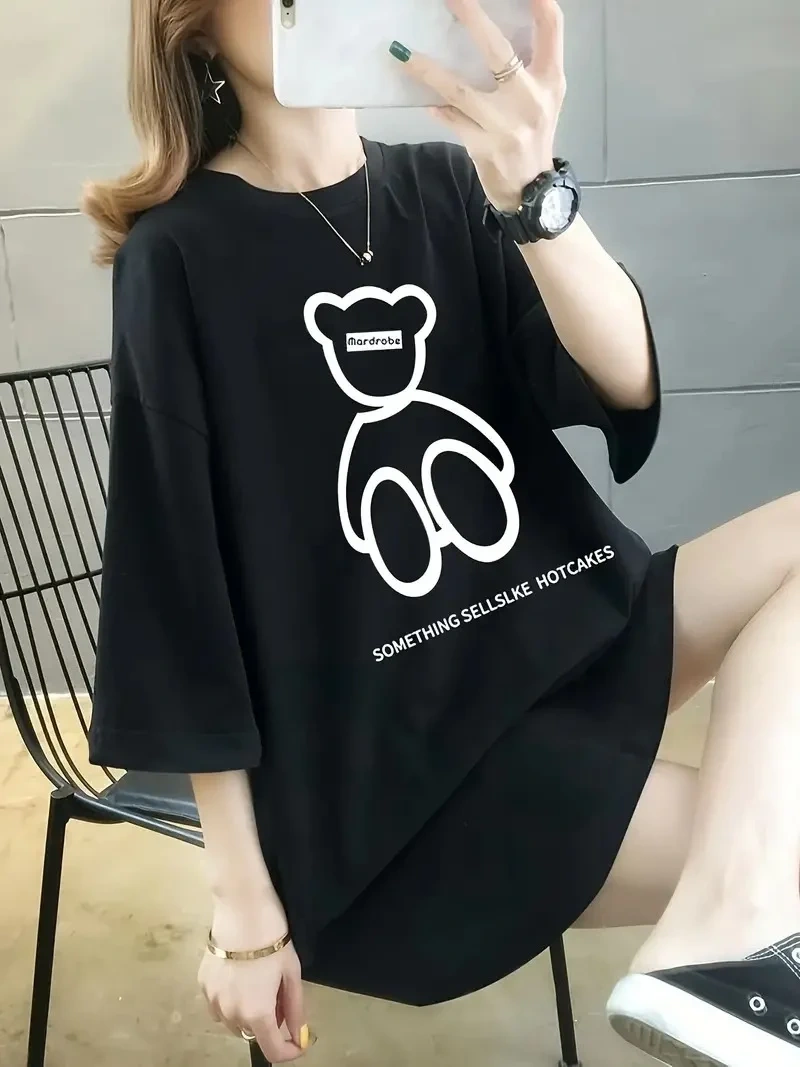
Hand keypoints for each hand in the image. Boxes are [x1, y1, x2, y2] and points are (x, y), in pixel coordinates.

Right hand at [198, 897, 309, 1062]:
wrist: (242, 907)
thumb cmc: (273, 937)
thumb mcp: (292, 973)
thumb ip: (294, 1008)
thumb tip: (298, 1033)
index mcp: (257, 1013)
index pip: (273, 1051)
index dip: (289, 1050)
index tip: (299, 1041)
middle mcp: (231, 1014)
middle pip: (253, 1033)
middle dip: (268, 1022)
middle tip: (278, 993)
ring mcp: (213, 1000)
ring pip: (234, 1021)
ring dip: (247, 1013)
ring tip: (258, 982)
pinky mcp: (202, 984)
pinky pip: (219, 1004)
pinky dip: (231, 1000)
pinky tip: (239, 976)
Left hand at [394, 0, 566, 211]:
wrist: (533, 191)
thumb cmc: (533, 134)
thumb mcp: (545, 97)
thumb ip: (529, 64)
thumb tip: (488, 28)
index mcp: (550, 79)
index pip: (551, 27)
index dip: (538, 0)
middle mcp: (530, 98)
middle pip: (498, 50)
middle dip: (471, 18)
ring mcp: (505, 124)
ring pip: (460, 89)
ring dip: (428, 70)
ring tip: (402, 53)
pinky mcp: (484, 145)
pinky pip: (452, 119)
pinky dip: (437, 107)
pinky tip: (423, 98)